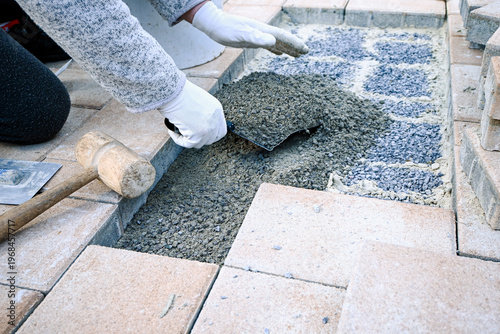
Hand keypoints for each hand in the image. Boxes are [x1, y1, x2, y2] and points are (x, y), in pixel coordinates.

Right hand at [159, 80, 226, 147]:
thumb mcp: (197, 100)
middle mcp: (215, 120)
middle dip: (200, 139)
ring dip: (188, 139)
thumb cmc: (179, 91)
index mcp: (217, 109)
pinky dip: (178, 140)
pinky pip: (187, 144)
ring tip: (177, 129)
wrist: (172, 90)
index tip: (200, 133)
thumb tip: (196, 124)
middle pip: (211, 139)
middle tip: (188, 134)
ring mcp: (208, 128)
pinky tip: (172, 132)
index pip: (220, 130)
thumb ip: (202, 112)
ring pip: (199, 143)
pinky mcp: (197, 135)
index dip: (211, 134)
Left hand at [191, 1, 308, 56]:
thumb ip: (256, 38)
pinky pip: (267, 45)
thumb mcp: (240, 35)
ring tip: (297, 54)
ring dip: (287, 48)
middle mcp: (262, 32)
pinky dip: (276, 49)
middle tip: (306, 52)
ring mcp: (258, 35)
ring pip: (277, 42)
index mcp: (263, 31)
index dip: (294, 43)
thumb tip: (273, 42)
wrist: (214, 24)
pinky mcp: (252, 39)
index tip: (305, 49)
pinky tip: (279, 52)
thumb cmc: (226, 30)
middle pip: (282, 39)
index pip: (283, 37)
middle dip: (294, 46)